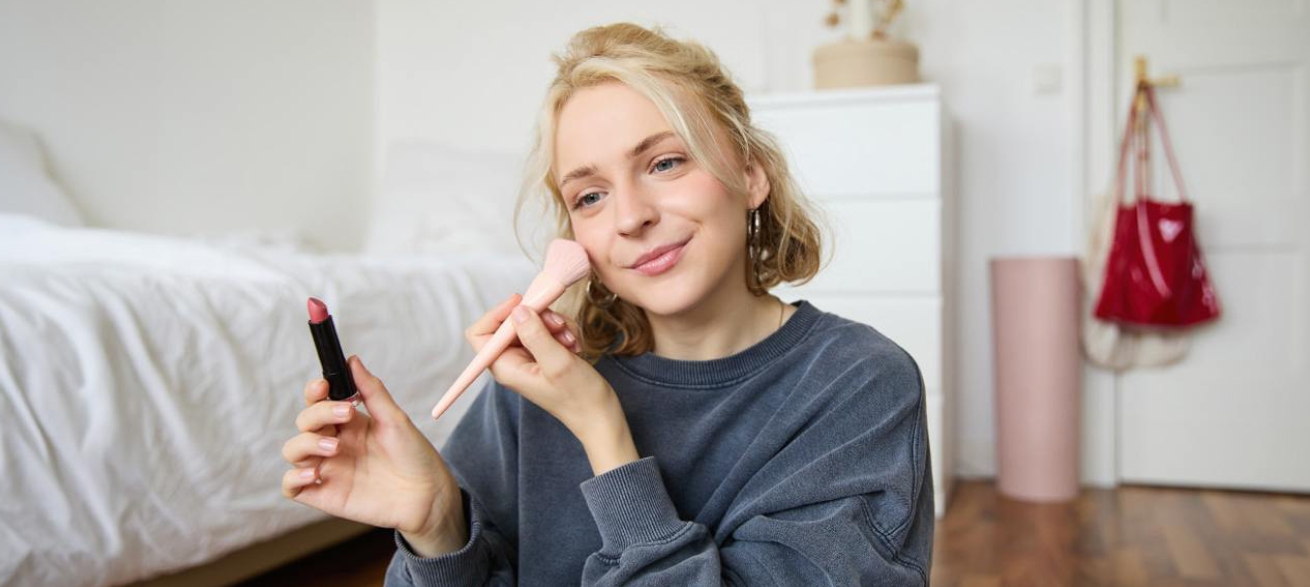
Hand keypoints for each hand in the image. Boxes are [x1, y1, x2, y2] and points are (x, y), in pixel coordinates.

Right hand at [281, 356, 466, 555]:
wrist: (428, 496)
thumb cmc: (415, 456)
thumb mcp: (395, 419)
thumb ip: (372, 391)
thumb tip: (352, 360)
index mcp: (349, 423)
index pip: (318, 401)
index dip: (314, 391)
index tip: (324, 385)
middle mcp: (334, 443)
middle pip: (304, 421)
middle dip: (318, 413)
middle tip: (347, 414)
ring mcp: (328, 469)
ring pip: (293, 450)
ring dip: (306, 442)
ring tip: (334, 446)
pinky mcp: (325, 495)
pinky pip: (291, 487)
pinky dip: (294, 478)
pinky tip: (314, 473)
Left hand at [465, 294, 613, 438]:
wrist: (599, 414)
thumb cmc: (578, 397)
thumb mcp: (557, 362)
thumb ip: (535, 335)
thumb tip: (518, 310)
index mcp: (505, 367)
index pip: (480, 333)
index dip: (497, 314)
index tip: (523, 303)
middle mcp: (512, 361)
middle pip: (510, 322)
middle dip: (536, 318)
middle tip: (559, 326)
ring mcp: (528, 357)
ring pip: (532, 322)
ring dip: (554, 326)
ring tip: (571, 342)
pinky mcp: (543, 354)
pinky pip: (547, 330)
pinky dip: (562, 332)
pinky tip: (574, 346)